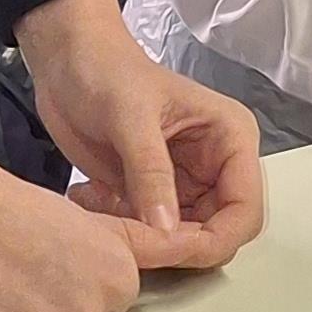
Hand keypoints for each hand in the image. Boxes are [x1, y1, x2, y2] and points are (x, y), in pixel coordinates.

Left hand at [15, 0, 265, 270]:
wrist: (66, 62)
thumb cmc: (105, 72)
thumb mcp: (130, 117)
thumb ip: (151, 174)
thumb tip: (167, 233)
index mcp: (230, 138)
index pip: (245, 208)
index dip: (215, 238)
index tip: (170, 248)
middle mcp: (217, 165)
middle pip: (219, 231)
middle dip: (177, 244)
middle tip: (130, 239)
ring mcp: (186, 182)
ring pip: (183, 237)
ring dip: (145, 238)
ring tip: (103, 210)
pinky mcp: (155, 193)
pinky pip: (151, 231)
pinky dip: (124, 228)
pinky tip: (92, 198)